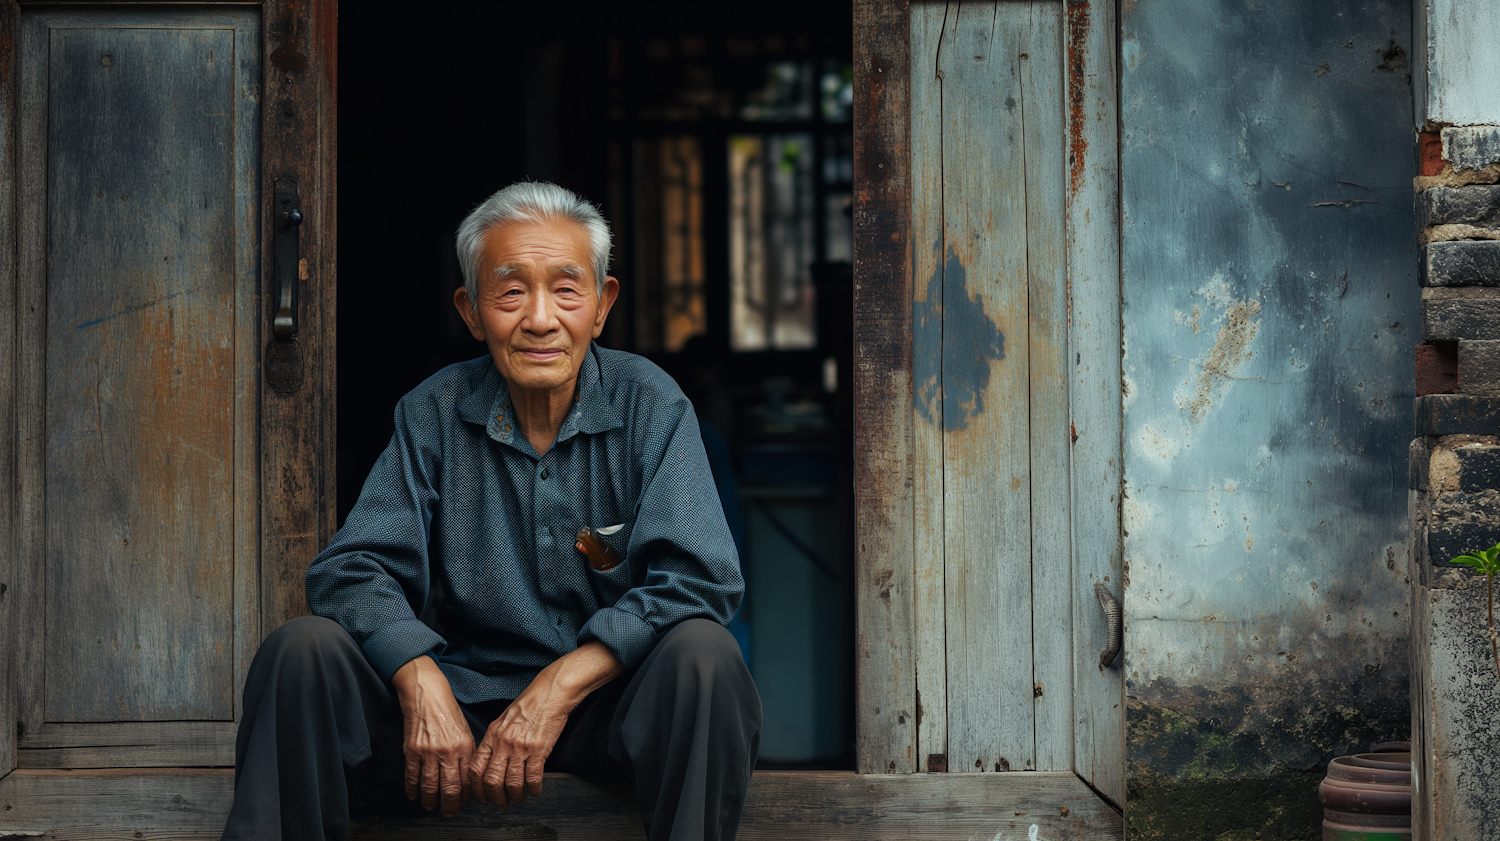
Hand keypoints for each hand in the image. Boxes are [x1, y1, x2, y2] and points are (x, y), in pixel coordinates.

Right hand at [392, 655, 472, 816]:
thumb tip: (466, 778)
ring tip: (430, 807)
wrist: (427, 694)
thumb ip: (466, 755)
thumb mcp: (466, 731)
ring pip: (430, 787)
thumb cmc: (448, 711)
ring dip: (430, 801)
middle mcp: (448, 751)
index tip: (461, 802)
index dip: (464, 796)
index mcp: (465, 747)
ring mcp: (429, 752)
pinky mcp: (412, 750)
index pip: (467, 781)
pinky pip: (412, 777)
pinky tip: (413, 795)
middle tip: (448, 812)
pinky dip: (412, 790)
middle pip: (450, 789)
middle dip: (449, 806)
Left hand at [469, 641, 623, 807]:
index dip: (477, 788)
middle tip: (501, 803)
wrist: (550, 693)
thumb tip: (489, 761)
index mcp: (492, 735)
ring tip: (519, 798)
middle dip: (495, 798)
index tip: (483, 795)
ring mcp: (521, 747)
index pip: (476, 769)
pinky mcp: (539, 749)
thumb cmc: (528, 705)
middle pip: (492, 781)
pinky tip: (534, 790)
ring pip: (512, 783)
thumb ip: (495, 740)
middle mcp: (503, 742)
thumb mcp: (503, 720)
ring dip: (516, 796)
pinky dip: (533, 789)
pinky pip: (533, 778)